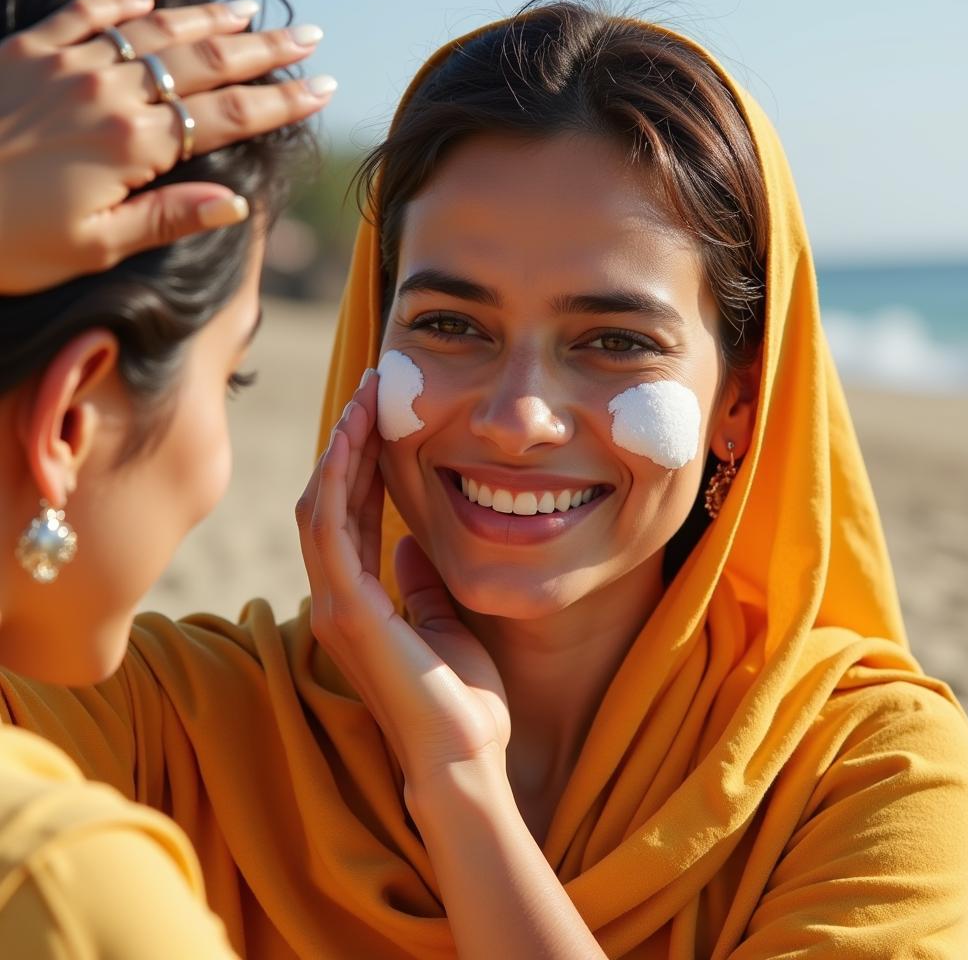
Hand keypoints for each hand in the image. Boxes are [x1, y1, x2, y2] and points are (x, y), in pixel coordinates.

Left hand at [0, 0, 333, 292]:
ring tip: (251, 13)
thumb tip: (237, 201)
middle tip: (308, 38)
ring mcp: (66, 66)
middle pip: (202, 64)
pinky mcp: (26, 52)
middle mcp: (108, 94)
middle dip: (262, 51)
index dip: (279, 104)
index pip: (226, 117)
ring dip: (207, 21)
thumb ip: (169, 217)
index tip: (321, 90)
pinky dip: (124, 4)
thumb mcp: (98, 245)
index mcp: (133, 145)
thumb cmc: (11, 242)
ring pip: (153, 33)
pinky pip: (86, 18)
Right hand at [295, 371, 510, 802]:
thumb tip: (414, 541)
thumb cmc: (463, 701)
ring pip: (322, 505)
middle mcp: (338, 597)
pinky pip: (329, 529)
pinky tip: (354, 440)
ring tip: (364, 399)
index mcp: (361, 601)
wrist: (465, 757)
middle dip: (350, 443)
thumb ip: (422, 581)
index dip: (365, 463)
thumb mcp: (445, 621)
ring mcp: (336, 604)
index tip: (383, 418)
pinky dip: (338, 481)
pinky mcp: (346, 610)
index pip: (354, 516)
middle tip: (371, 391)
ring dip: (340, 449)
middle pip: (332, 501)